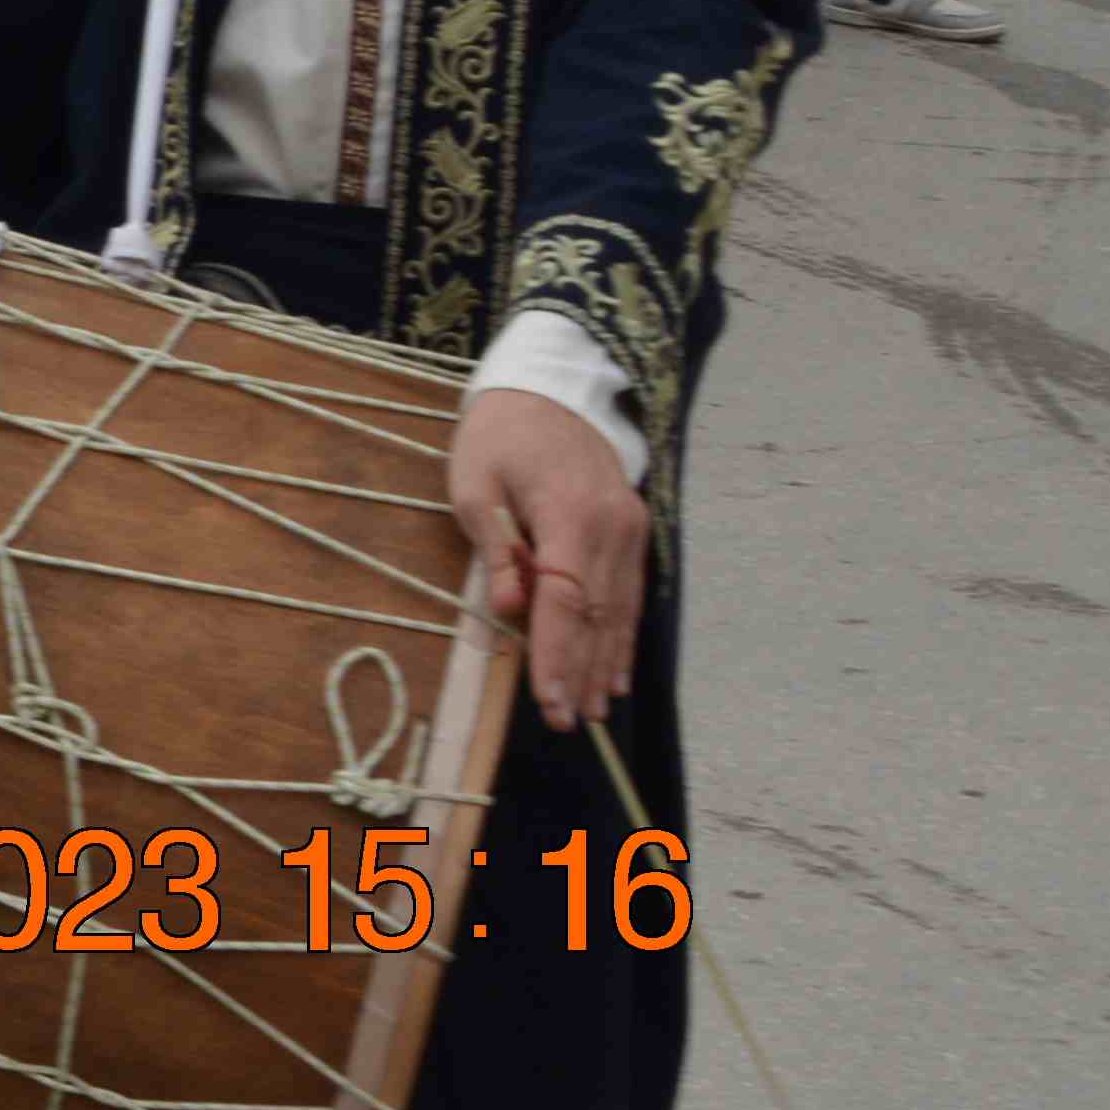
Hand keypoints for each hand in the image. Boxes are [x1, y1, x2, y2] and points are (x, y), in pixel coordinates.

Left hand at [448, 384, 648, 731]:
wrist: (551, 388)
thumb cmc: (499, 435)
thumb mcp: (475, 483)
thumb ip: (497, 548)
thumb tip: (510, 609)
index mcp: (571, 513)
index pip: (565, 599)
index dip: (556, 654)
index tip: (548, 699)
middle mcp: (612, 527)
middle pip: (598, 613)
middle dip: (581, 670)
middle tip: (569, 721)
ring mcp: (630, 529)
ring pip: (621, 609)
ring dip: (606, 661)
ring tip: (594, 709)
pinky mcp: (633, 530)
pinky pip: (629, 593)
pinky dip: (622, 634)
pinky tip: (616, 670)